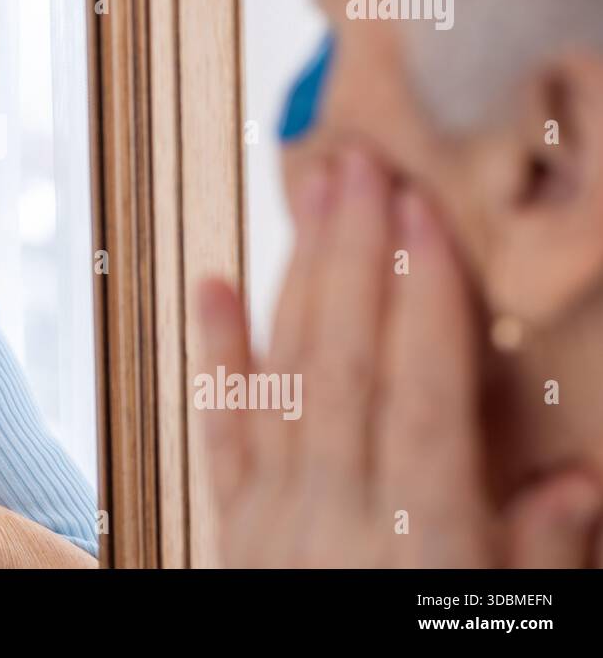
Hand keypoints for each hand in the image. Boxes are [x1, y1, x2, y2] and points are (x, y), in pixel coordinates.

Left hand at [198, 146, 550, 565]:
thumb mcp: (510, 634)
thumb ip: (537, 564)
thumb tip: (575, 481)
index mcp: (416, 544)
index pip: (420, 399)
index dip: (423, 303)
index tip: (423, 217)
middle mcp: (333, 516)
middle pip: (343, 366)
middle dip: (353, 259)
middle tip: (358, 167)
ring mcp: (271, 517)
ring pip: (283, 379)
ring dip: (295, 280)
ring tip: (308, 196)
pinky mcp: (231, 527)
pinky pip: (220, 429)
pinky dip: (217, 355)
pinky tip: (212, 285)